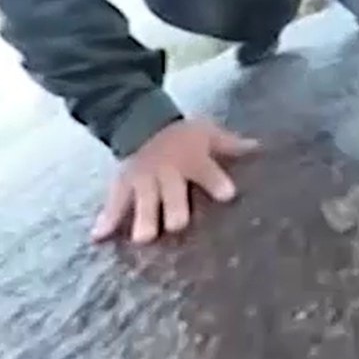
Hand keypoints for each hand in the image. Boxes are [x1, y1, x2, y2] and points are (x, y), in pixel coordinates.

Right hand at [90, 118, 259, 244]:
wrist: (141, 119)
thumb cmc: (182, 134)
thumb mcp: (208, 133)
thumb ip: (232, 145)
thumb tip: (260, 147)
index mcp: (192, 161)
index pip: (207, 172)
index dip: (217, 182)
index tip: (227, 194)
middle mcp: (168, 173)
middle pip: (172, 193)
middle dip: (175, 208)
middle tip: (177, 224)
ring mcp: (144, 181)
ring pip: (144, 202)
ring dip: (144, 219)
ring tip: (144, 239)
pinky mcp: (123, 186)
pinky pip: (113, 202)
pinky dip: (105, 219)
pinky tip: (98, 237)